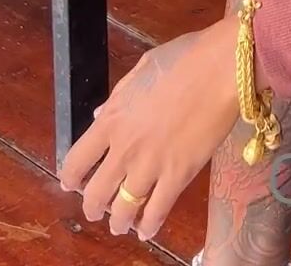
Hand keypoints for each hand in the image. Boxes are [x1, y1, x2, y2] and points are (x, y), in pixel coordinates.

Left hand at [59, 14, 239, 239]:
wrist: (220, 69)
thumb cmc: (184, 59)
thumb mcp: (141, 70)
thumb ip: (118, 98)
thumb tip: (100, 116)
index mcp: (112, 119)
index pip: (76, 160)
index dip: (70, 178)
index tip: (71, 184)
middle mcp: (124, 148)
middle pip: (96, 194)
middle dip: (93, 207)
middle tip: (96, 211)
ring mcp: (150, 166)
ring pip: (123, 210)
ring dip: (119, 223)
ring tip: (121, 226)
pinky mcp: (177, 177)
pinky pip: (156, 212)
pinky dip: (149, 226)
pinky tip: (147, 231)